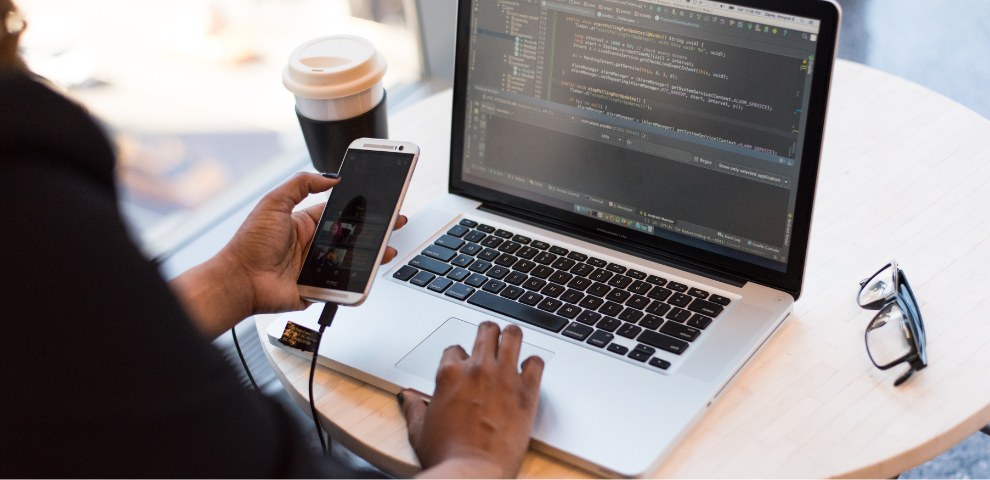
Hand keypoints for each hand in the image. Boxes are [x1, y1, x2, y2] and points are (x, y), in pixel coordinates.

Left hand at [170, 173, 406, 337]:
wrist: (239, 280)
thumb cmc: (250, 244)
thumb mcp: (273, 202)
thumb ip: (301, 184)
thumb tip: (330, 176)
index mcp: (304, 223)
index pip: (339, 212)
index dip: (359, 207)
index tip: (378, 201)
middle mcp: (312, 244)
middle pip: (351, 236)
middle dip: (374, 230)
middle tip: (395, 222)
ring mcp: (316, 267)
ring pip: (352, 260)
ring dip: (372, 254)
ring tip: (388, 248)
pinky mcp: (318, 288)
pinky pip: (342, 284)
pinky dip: (357, 280)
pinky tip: (371, 271)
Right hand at [400, 322, 544, 478]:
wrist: (472, 474)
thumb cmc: (446, 456)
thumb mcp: (419, 431)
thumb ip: (413, 408)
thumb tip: (407, 397)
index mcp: (449, 374)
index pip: (455, 349)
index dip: (460, 357)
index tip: (464, 366)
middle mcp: (477, 369)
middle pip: (486, 331)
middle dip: (488, 333)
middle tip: (491, 340)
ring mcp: (504, 377)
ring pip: (513, 335)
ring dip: (512, 337)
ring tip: (512, 342)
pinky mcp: (527, 392)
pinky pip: (536, 362)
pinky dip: (533, 364)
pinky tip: (529, 371)